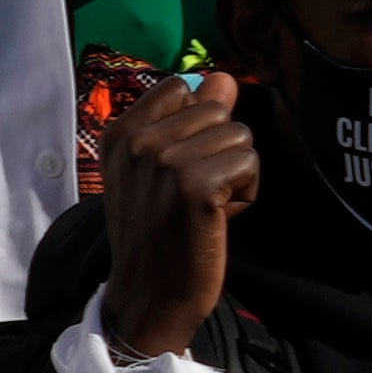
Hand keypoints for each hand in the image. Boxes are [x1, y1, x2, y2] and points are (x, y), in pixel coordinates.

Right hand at [96, 69, 255, 362]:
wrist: (148, 295)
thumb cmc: (160, 233)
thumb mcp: (159, 171)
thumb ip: (187, 120)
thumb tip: (223, 77)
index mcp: (121, 133)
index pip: (183, 87)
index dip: (199, 126)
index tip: (181, 169)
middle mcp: (138, 141)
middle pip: (218, 111)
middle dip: (220, 152)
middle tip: (195, 194)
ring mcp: (165, 160)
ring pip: (239, 135)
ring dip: (235, 174)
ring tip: (204, 207)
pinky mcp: (195, 184)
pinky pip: (250, 162)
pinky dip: (246, 194)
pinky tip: (217, 219)